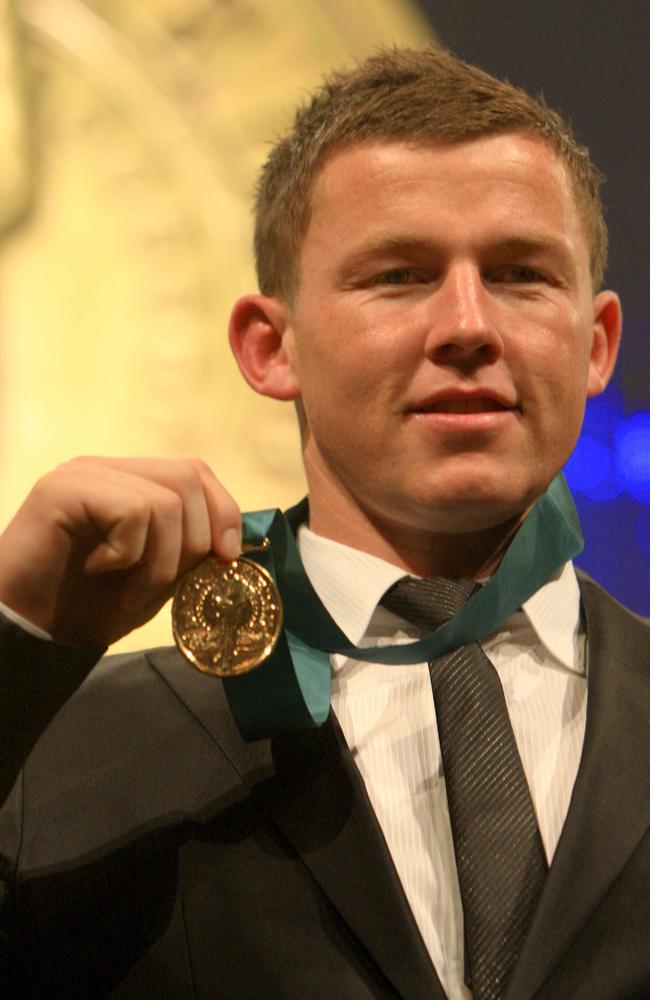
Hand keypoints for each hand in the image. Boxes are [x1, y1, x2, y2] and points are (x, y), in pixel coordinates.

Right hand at [0, 457, 240, 646]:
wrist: (28, 632)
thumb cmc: (87, 607)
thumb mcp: (156, 578)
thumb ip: (191, 552)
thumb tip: (235, 540)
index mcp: (130, 482)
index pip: (197, 472)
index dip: (223, 512)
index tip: (225, 559)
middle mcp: (109, 469)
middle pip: (190, 478)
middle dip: (194, 543)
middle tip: (159, 585)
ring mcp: (84, 473)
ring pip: (167, 501)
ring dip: (159, 562)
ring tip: (126, 588)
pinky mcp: (63, 489)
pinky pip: (132, 513)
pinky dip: (127, 555)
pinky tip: (96, 569)